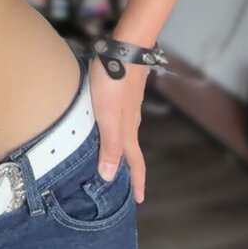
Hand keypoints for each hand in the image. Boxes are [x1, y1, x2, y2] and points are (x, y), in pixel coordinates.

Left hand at [87, 54, 146, 202]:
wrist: (124, 48)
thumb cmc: (113, 82)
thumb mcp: (107, 116)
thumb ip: (110, 144)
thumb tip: (111, 177)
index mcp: (127, 129)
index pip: (134, 161)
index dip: (138, 181)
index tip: (139, 200)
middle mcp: (131, 120)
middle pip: (131, 148)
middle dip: (130, 167)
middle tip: (126, 182)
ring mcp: (129, 104)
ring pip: (126, 133)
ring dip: (122, 148)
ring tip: (113, 157)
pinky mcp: (124, 91)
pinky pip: (121, 118)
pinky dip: (117, 130)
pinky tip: (108, 125)